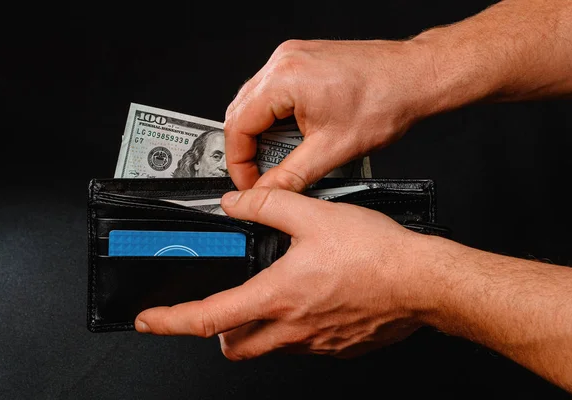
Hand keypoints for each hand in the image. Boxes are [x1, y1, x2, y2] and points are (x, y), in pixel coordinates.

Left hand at [135, 188, 434, 359]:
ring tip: (274, 293)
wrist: (422, 281)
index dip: (170, 321)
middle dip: (219, 330)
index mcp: (276, 295)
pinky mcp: (338, 347)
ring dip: (259, 325)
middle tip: (222, 306)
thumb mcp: (313, 215)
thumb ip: (266, 205)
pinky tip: (314, 298)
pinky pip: (303, 344)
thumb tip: (235, 203)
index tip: (149, 320)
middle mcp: (291, 327)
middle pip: (234, 346)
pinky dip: (295, 326)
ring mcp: (315, 344)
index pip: (207, 318)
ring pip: (269, 346)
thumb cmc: (376, 254)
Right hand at [224, 39, 433, 190]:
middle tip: (261, 176)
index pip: (238, 126)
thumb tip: (266, 192)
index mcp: (284, 79)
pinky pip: (273, 90)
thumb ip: (292, 176)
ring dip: (261, 133)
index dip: (239, 162)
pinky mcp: (303, 59)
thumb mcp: (333, 150)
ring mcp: (292, 57)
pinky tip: (293, 135)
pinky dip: (275, 117)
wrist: (415, 77)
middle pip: (241, 112)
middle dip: (247, 149)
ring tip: (280, 158)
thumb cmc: (385, 100)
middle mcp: (283, 61)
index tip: (250, 183)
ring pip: (255, 101)